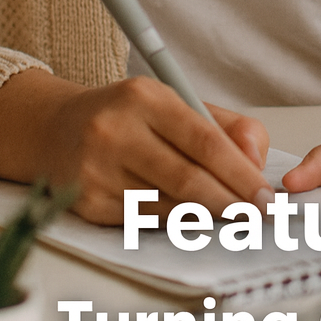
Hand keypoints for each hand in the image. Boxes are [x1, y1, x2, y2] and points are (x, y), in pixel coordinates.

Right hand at [0, 68, 271, 224]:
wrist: (55, 130)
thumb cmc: (128, 118)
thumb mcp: (176, 104)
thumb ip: (227, 127)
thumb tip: (256, 163)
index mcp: (145, 97)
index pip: (205, 141)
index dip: (241, 173)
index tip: (266, 196)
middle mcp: (116, 131)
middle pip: (188, 179)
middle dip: (231, 203)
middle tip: (258, 216)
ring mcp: (97, 169)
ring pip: (169, 205)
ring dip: (207, 217)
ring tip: (232, 218)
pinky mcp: (87, 203)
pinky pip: (145, 221)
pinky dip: (175, 223)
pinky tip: (192, 220)